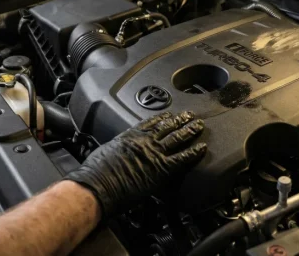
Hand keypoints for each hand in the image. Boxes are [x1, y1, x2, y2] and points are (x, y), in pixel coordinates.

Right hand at [65, 111, 206, 217]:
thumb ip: (117, 149)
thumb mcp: (105, 151)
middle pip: (166, 127)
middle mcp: (144, 141)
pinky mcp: (162, 167)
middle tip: (189, 115)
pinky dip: (193, 152)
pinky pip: (182, 157)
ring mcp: (155, 153)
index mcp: (129, 135)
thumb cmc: (96, 171)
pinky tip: (202, 147)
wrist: (100, 183)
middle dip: (179, 120)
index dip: (161, 118)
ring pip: (177, 138)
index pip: (149, 123)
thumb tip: (117, 153)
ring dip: (190, 130)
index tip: (168, 114)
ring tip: (199, 125)